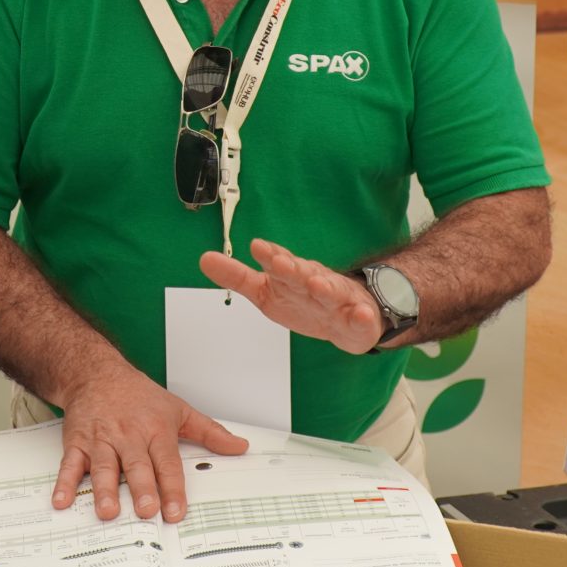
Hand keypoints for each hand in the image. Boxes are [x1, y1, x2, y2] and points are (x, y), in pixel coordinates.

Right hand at [53, 363, 248, 522]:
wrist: (96, 373)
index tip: (177, 511)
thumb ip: (210, 432)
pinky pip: (70, 465)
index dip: (173, 489)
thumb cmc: (138, 395)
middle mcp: (128, 436)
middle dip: (141, 489)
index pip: (167, 463)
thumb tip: (239, 447)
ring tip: (107, 511)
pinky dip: (65, 483)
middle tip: (146, 511)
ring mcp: (101, 440)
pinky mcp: (77, 443)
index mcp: (155, 431)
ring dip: (104, 490)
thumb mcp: (179, 409)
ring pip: (104, 467)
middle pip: (137, 466)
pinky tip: (62, 500)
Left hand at [200, 239, 382, 354]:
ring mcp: (339, 300)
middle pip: (304, 274)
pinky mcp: (358, 320)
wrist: (348, 318)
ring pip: (332, 292)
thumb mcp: (266, 290)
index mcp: (292, 275)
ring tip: (317, 284)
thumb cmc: (304, 300)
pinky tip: (361, 315)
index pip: (279, 262)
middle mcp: (315, 281)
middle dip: (292, 268)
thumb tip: (204, 259)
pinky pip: (361, 319)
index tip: (257, 247)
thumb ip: (238, 277)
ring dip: (325, 287)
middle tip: (280, 263)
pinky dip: (362, 317)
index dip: (269, 255)